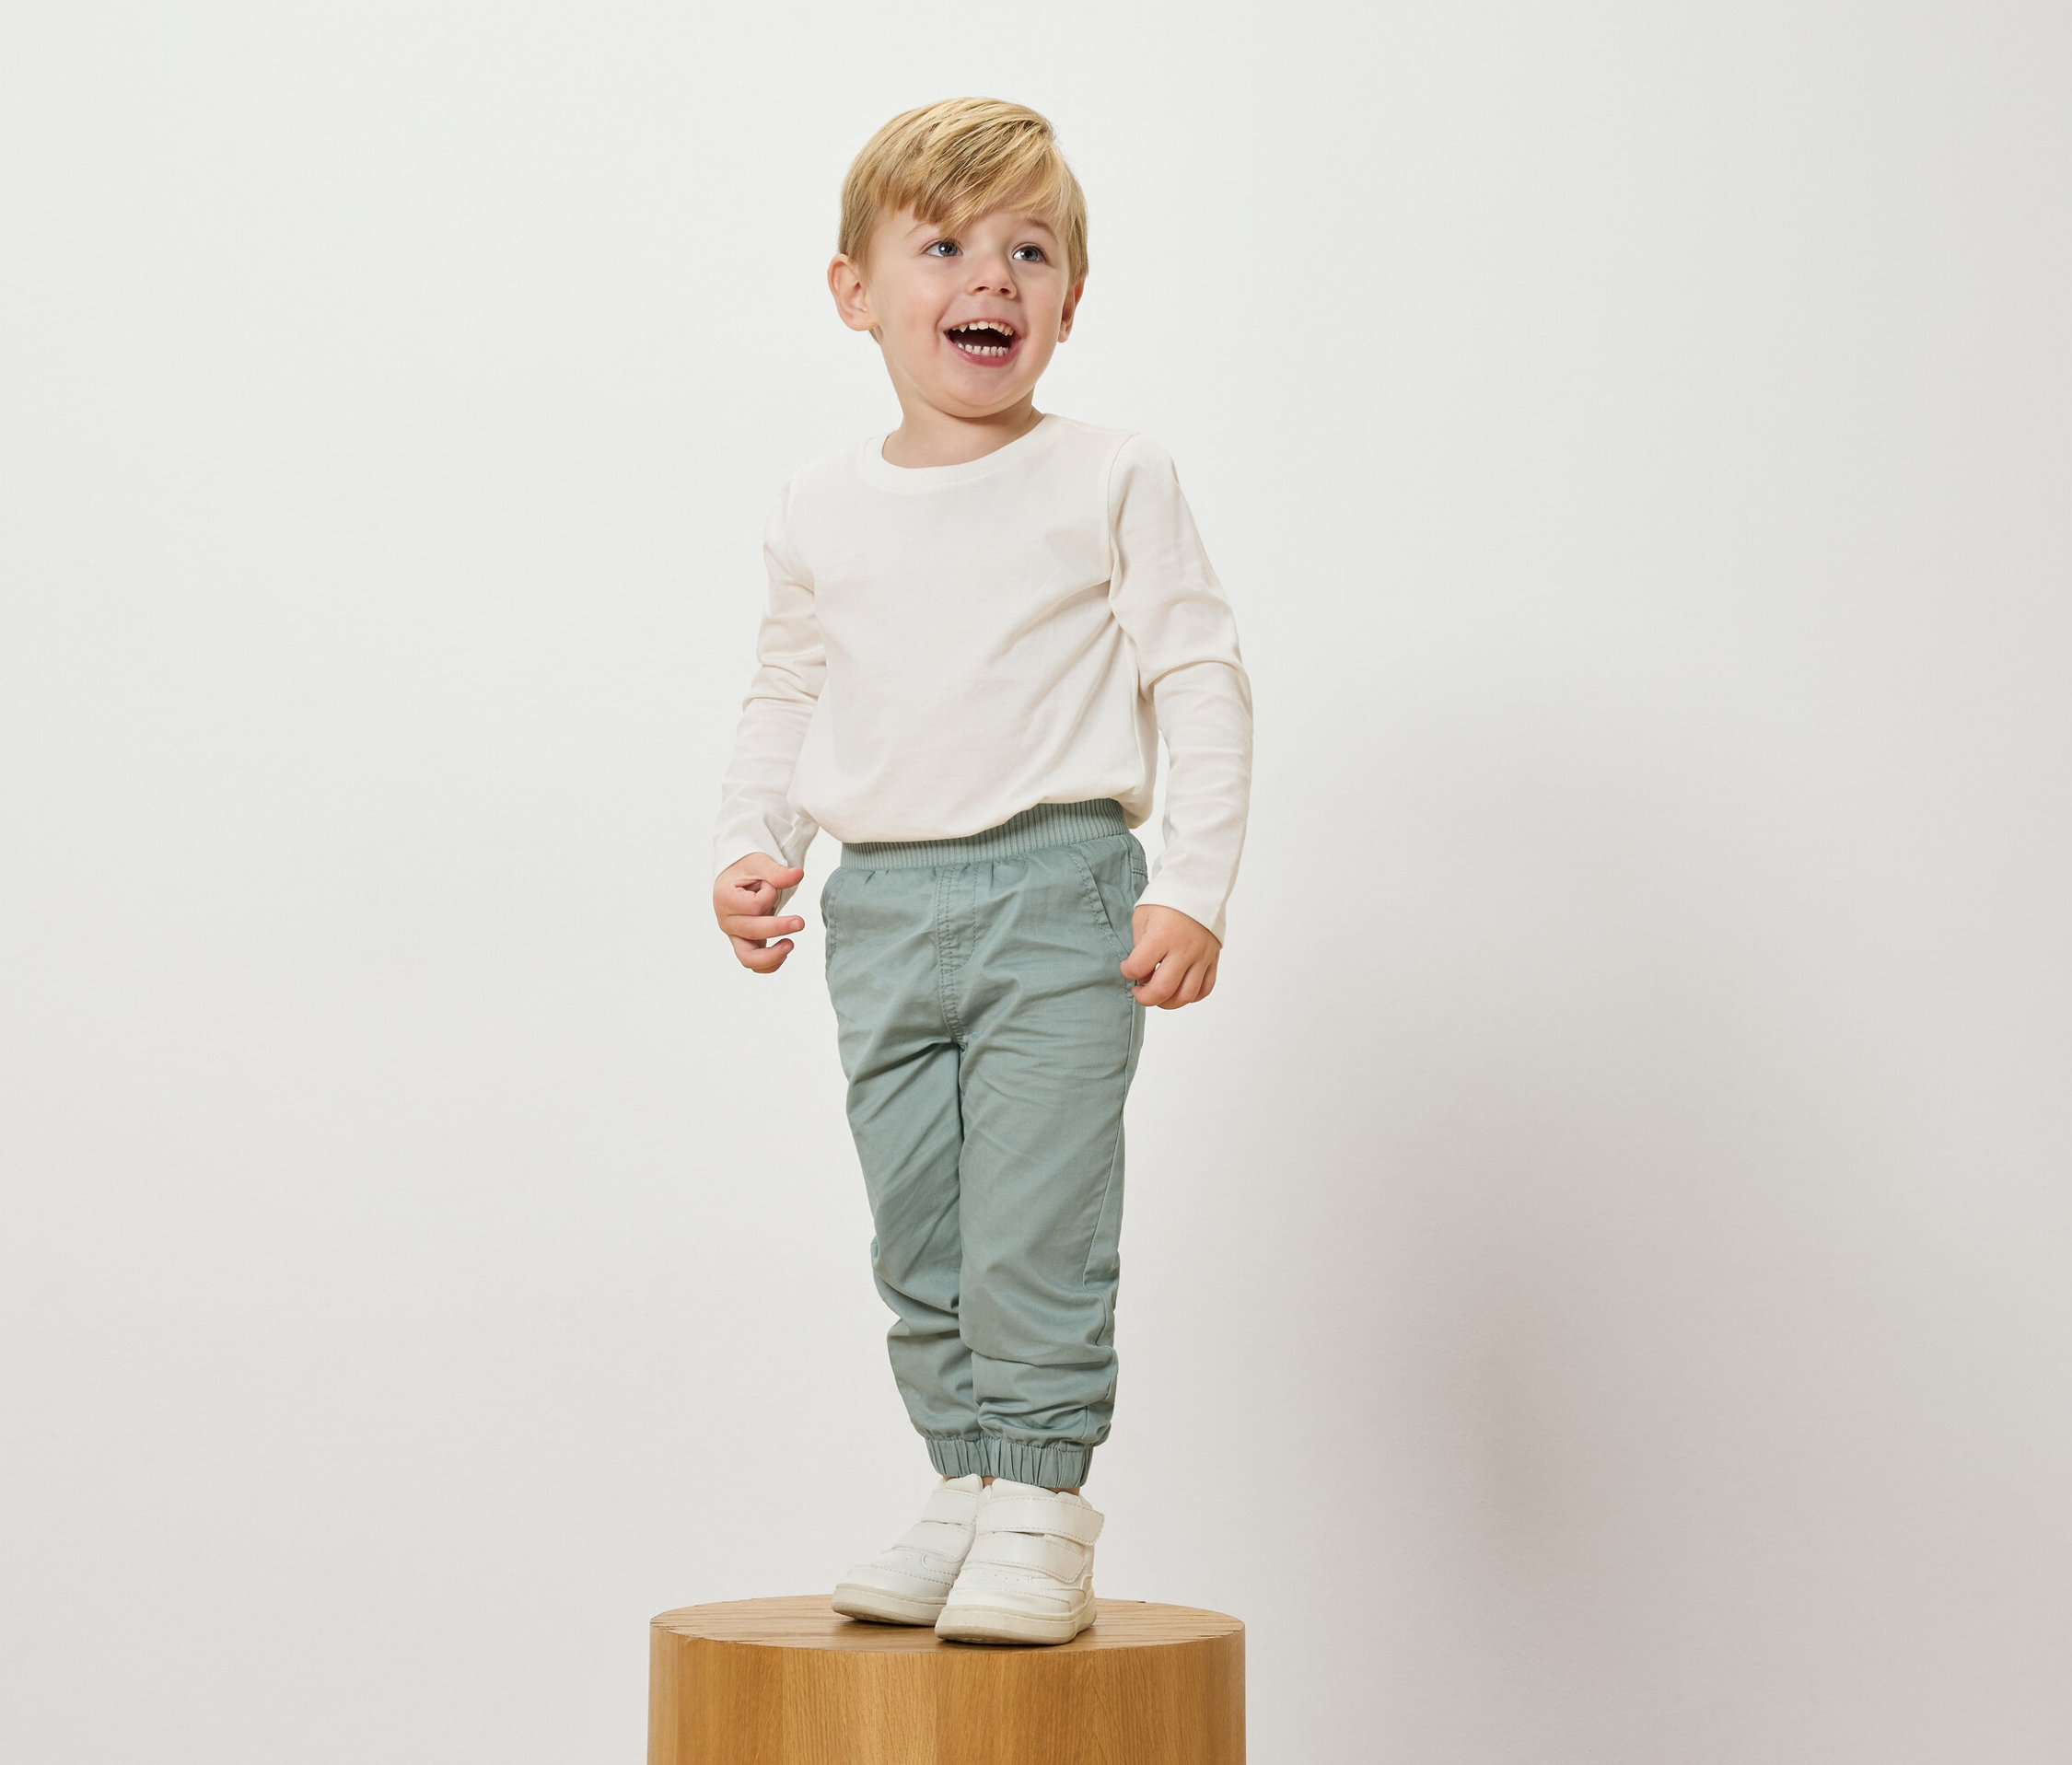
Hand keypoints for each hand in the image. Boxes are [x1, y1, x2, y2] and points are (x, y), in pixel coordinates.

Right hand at [714, 852, 806, 972]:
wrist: (738, 879)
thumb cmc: (747, 870)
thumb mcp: (760, 864)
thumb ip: (777, 872)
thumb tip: (798, 874)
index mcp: (725, 898)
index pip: (754, 906)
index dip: (769, 895)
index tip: (770, 886)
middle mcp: (726, 920)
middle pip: (752, 931)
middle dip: (778, 927)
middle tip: (800, 922)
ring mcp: (734, 935)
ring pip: (748, 958)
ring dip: (772, 955)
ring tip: (790, 945)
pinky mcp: (744, 944)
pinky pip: (754, 964)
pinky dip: (770, 964)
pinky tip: (785, 951)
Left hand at [1120, 904, 1219, 1008]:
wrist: (1197, 887)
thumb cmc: (1166, 901)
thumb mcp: (1143, 917)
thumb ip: (1139, 946)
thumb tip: (1141, 972)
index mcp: (1162, 936)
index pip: (1138, 968)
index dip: (1127, 972)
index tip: (1127, 967)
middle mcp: (1184, 949)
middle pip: (1163, 990)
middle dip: (1145, 997)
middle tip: (1139, 991)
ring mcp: (1201, 956)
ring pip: (1186, 995)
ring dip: (1168, 1002)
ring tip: (1158, 994)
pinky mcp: (1212, 959)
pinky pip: (1205, 988)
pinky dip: (1190, 996)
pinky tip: (1178, 990)